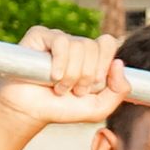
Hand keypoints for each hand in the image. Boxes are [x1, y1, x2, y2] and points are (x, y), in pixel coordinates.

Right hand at [0, 32, 120, 130]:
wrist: (30, 113)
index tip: (94, 84)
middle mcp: (75, 44)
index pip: (108, 43)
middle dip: (86, 75)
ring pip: (79, 46)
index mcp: (92, 56)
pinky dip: (60, 63)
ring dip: (71, 75)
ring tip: (60, 88)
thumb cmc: (62, 108)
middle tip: (74, 91)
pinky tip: (53, 77)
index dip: (103, 64)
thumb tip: (119, 63)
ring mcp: (57, 39)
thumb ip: (119, 91)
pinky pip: (61, 41)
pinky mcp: (39, 36)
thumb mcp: (99, 108)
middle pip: (94, 46)